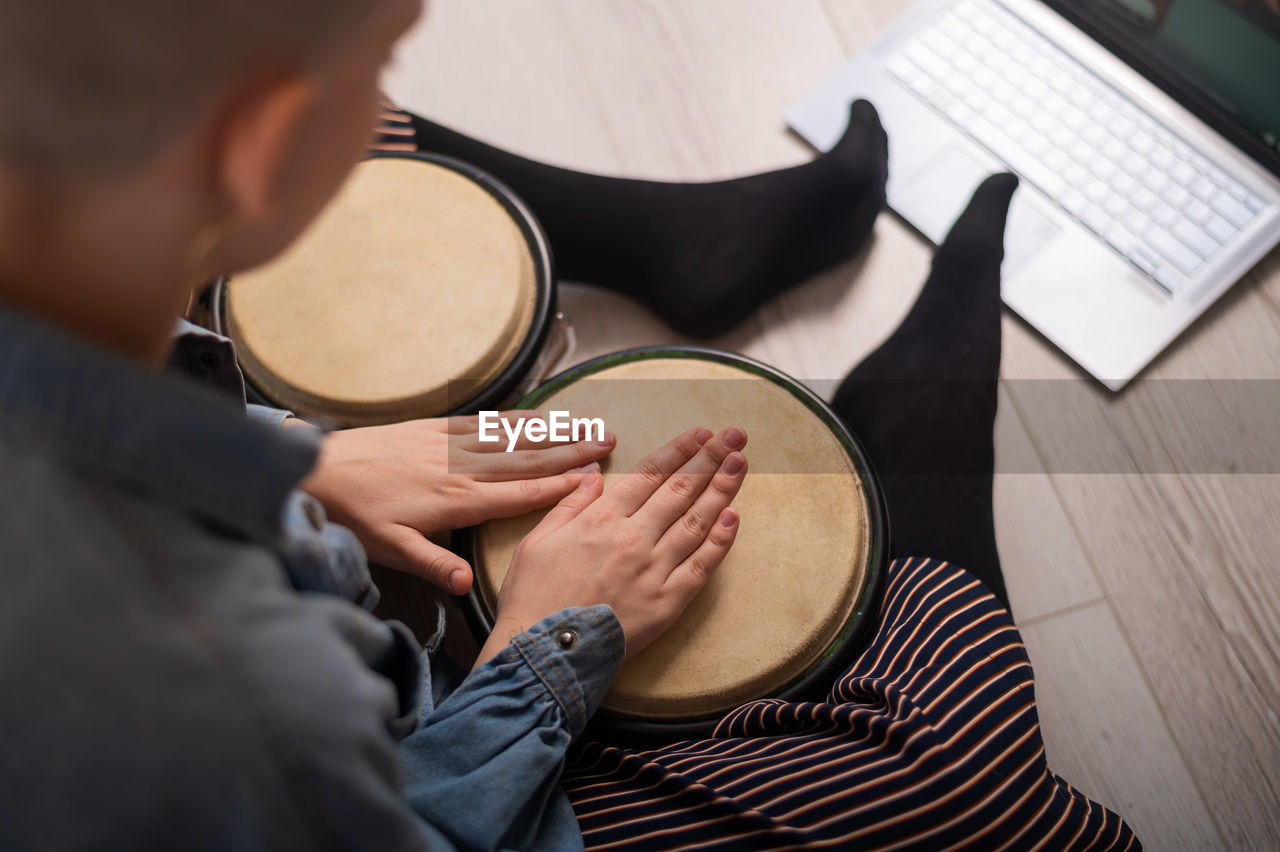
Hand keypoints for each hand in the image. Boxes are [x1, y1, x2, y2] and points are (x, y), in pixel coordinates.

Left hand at [295, 414, 616, 593]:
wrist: (314, 468)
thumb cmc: (351, 514)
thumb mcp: (388, 549)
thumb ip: (432, 563)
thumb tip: (464, 584)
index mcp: (454, 501)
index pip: (518, 493)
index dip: (558, 487)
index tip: (592, 481)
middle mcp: (458, 467)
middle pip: (525, 458)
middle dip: (569, 451)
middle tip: (607, 444)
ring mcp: (447, 443)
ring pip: (511, 435)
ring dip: (552, 431)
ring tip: (586, 425)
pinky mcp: (433, 428)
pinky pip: (484, 421)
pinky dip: (516, 418)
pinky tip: (536, 416)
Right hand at [476, 425, 747, 666]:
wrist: (543, 653)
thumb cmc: (533, 598)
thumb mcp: (537, 540)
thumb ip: (569, 504)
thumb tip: (593, 475)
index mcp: (601, 519)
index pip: (649, 474)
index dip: (678, 450)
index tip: (701, 433)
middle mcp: (633, 538)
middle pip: (680, 490)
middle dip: (710, 459)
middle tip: (734, 435)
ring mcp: (653, 570)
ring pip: (696, 521)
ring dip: (722, 489)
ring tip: (741, 463)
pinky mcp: (667, 603)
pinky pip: (701, 566)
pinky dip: (720, 541)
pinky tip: (734, 518)